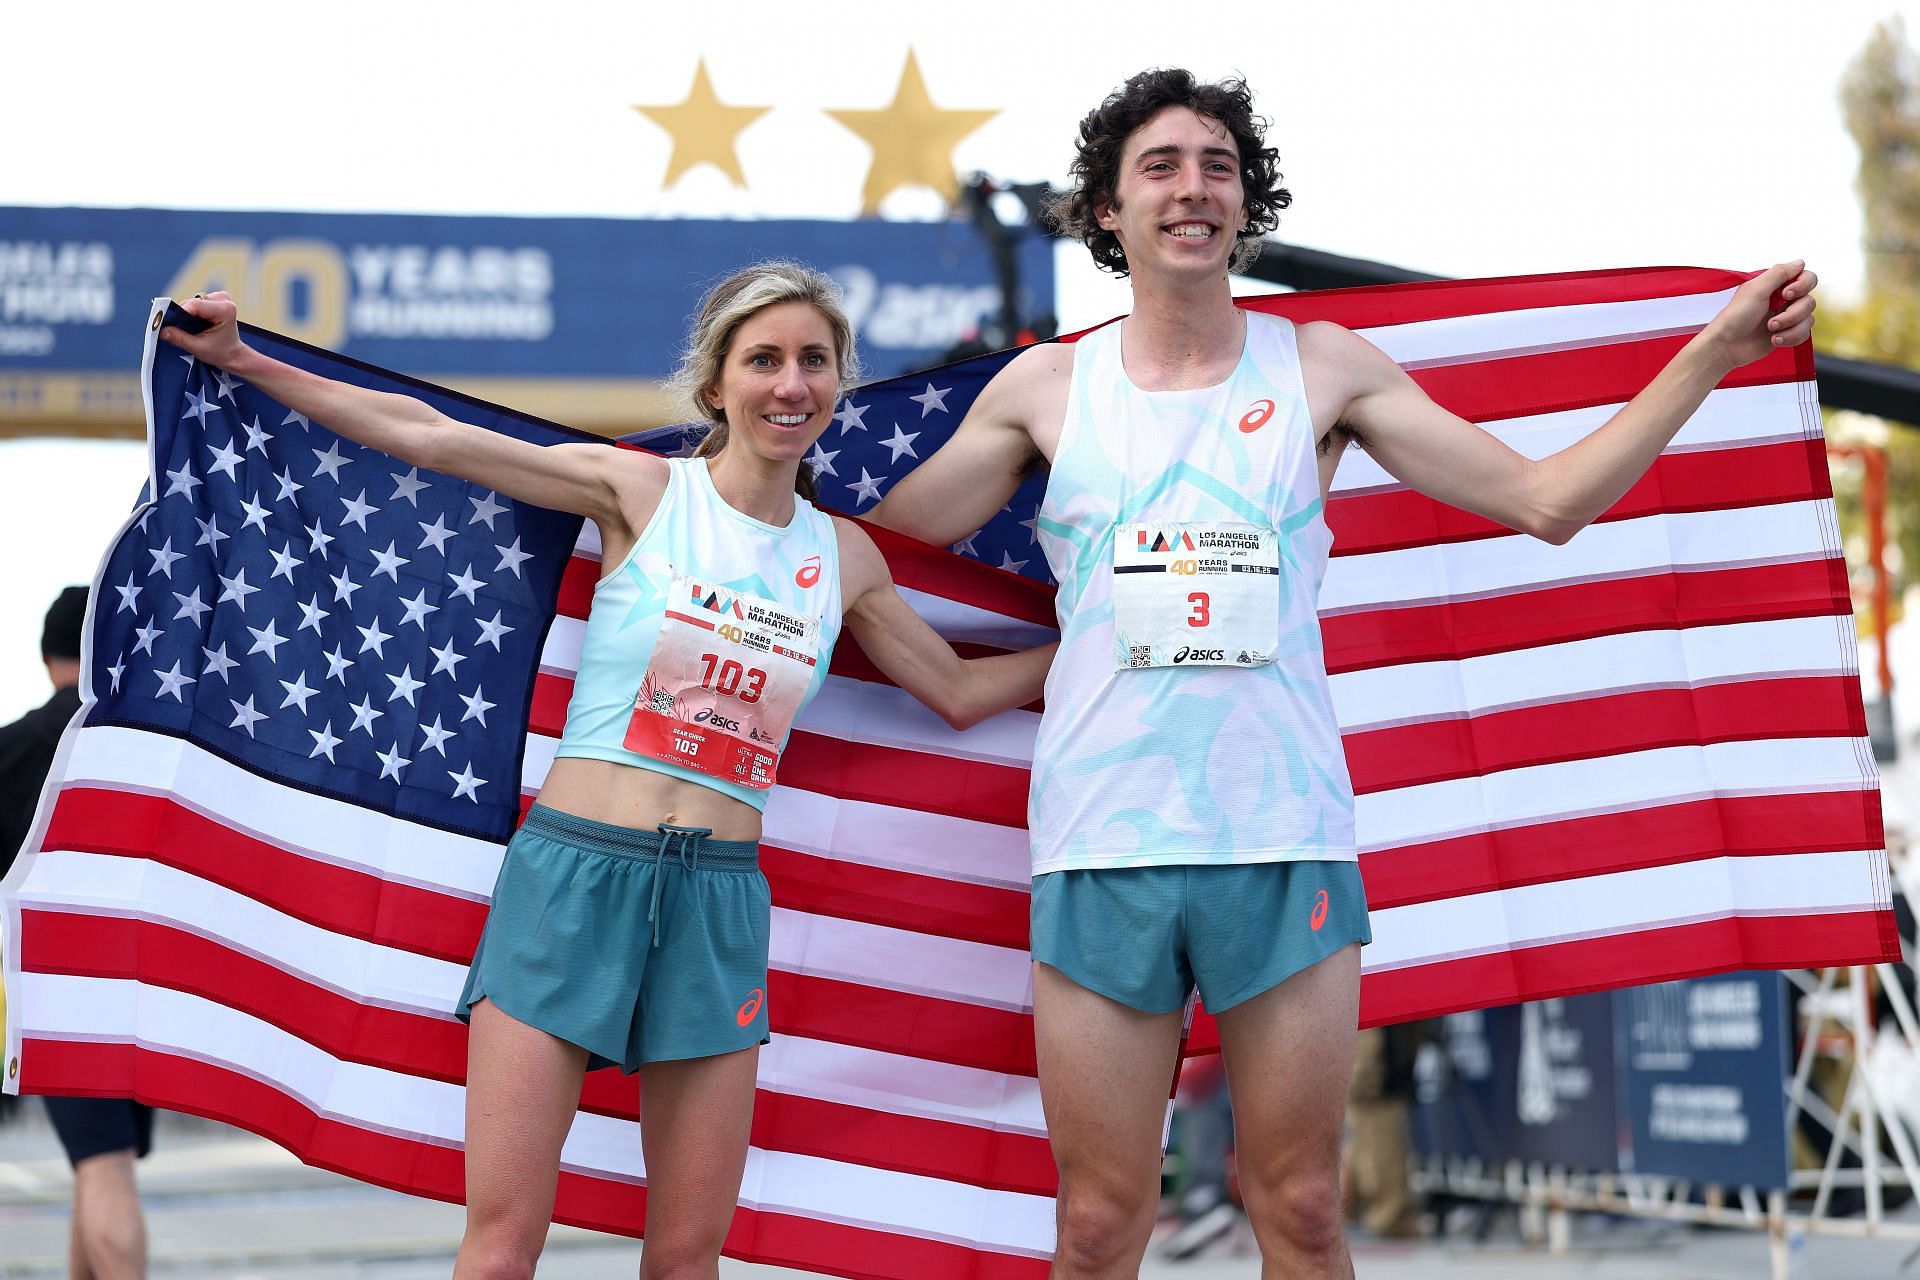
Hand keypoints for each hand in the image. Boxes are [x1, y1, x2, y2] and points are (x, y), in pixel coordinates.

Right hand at [158, 291, 247, 368]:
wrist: (233, 355)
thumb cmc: (221, 352)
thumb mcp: (198, 348)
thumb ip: (179, 338)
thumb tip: (161, 330)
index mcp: (225, 310)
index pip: (195, 305)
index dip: (178, 313)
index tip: (166, 323)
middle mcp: (223, 299)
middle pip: (191, 302)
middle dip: (181, 315)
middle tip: (175, 329)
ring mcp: (219, 298)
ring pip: (191, 302)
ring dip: (185, 314)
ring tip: (188, 329)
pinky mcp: (213, 299)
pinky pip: (194, 303)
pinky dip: (189, 313)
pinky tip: (193, 324)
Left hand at [1702, 261, 1817, 369]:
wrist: (1727, 346)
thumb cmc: (1736, 317)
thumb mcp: (1756, 289)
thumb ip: (1779, 273)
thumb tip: (1800, 262)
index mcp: (1776, 285)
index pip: (1807, 277)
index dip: (1803, 285)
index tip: (1786, 294)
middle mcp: (1784, 299)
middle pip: (1809, 300)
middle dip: (1793, 313)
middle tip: (1772, 320)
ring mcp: (1786, 316)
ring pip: (1808, 318)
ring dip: (1790, 327)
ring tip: (1770, 330)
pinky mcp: (1787, 333)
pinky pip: (1804, 334)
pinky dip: (1791, 337)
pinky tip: (1774, 340)